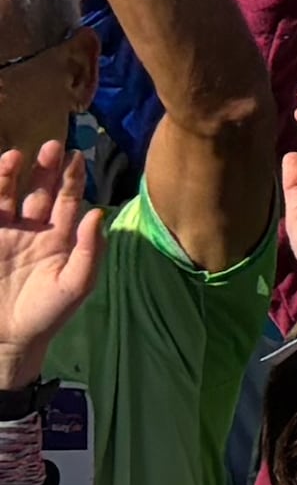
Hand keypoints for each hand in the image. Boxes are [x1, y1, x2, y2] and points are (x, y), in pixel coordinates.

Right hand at [0, 141, 102, 381]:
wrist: (8, 338)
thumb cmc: (48, 313)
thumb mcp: (77, 284)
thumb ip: (90, 249)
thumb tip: (99, 212)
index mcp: (60, 236)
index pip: (67, 200)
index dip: (72, 179)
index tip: (76, 157)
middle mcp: (32, 229)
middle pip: (38, 190)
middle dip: (44, 169)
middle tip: (51, 146)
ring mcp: (5, 232)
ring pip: (8, 195)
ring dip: (12, 175)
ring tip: (16, 156)